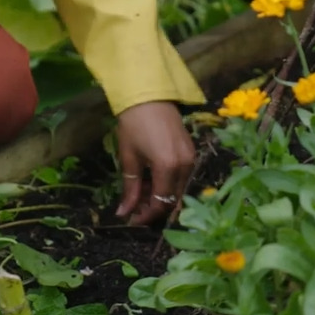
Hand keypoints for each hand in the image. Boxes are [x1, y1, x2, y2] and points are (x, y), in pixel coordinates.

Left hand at [114, 101, 195, 225]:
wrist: (149, 95)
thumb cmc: (134, 125)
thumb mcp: (129, 158)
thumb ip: (130, 188)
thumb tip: (124, 213)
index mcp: (168, 167)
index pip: (161, 203)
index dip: (147, 215)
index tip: (132, 220)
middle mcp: (185, 165)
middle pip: (173, 199)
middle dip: (154, 208)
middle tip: (135, 210)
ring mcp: (191, 157)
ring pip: (178, 189)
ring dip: (161, 196)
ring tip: (142, 193)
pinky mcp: (191, 151)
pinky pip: (182, 176)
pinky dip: (168, 184)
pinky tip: (153, 181)